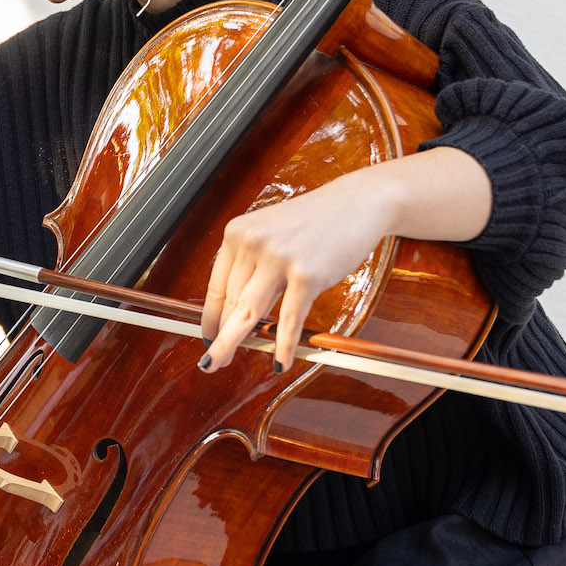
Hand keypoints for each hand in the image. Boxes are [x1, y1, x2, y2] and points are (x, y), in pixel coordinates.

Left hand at [200, 172, 394, 373]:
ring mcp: (279, 258)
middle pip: (229, 302)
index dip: (209, 316)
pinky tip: (280, 363)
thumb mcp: (272, 233)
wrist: (358, 203)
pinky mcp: (307, 274)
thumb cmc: (317, 220)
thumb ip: (253, 263)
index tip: (207, 335)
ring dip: (233, 343)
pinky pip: (290, 319)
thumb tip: (238, 308)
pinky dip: (284, 346)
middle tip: (212, 359)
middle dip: (221, 335)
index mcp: (239, 232)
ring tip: (223, 363)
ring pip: (248, 313)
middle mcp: (253, 242)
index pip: (216, 284)